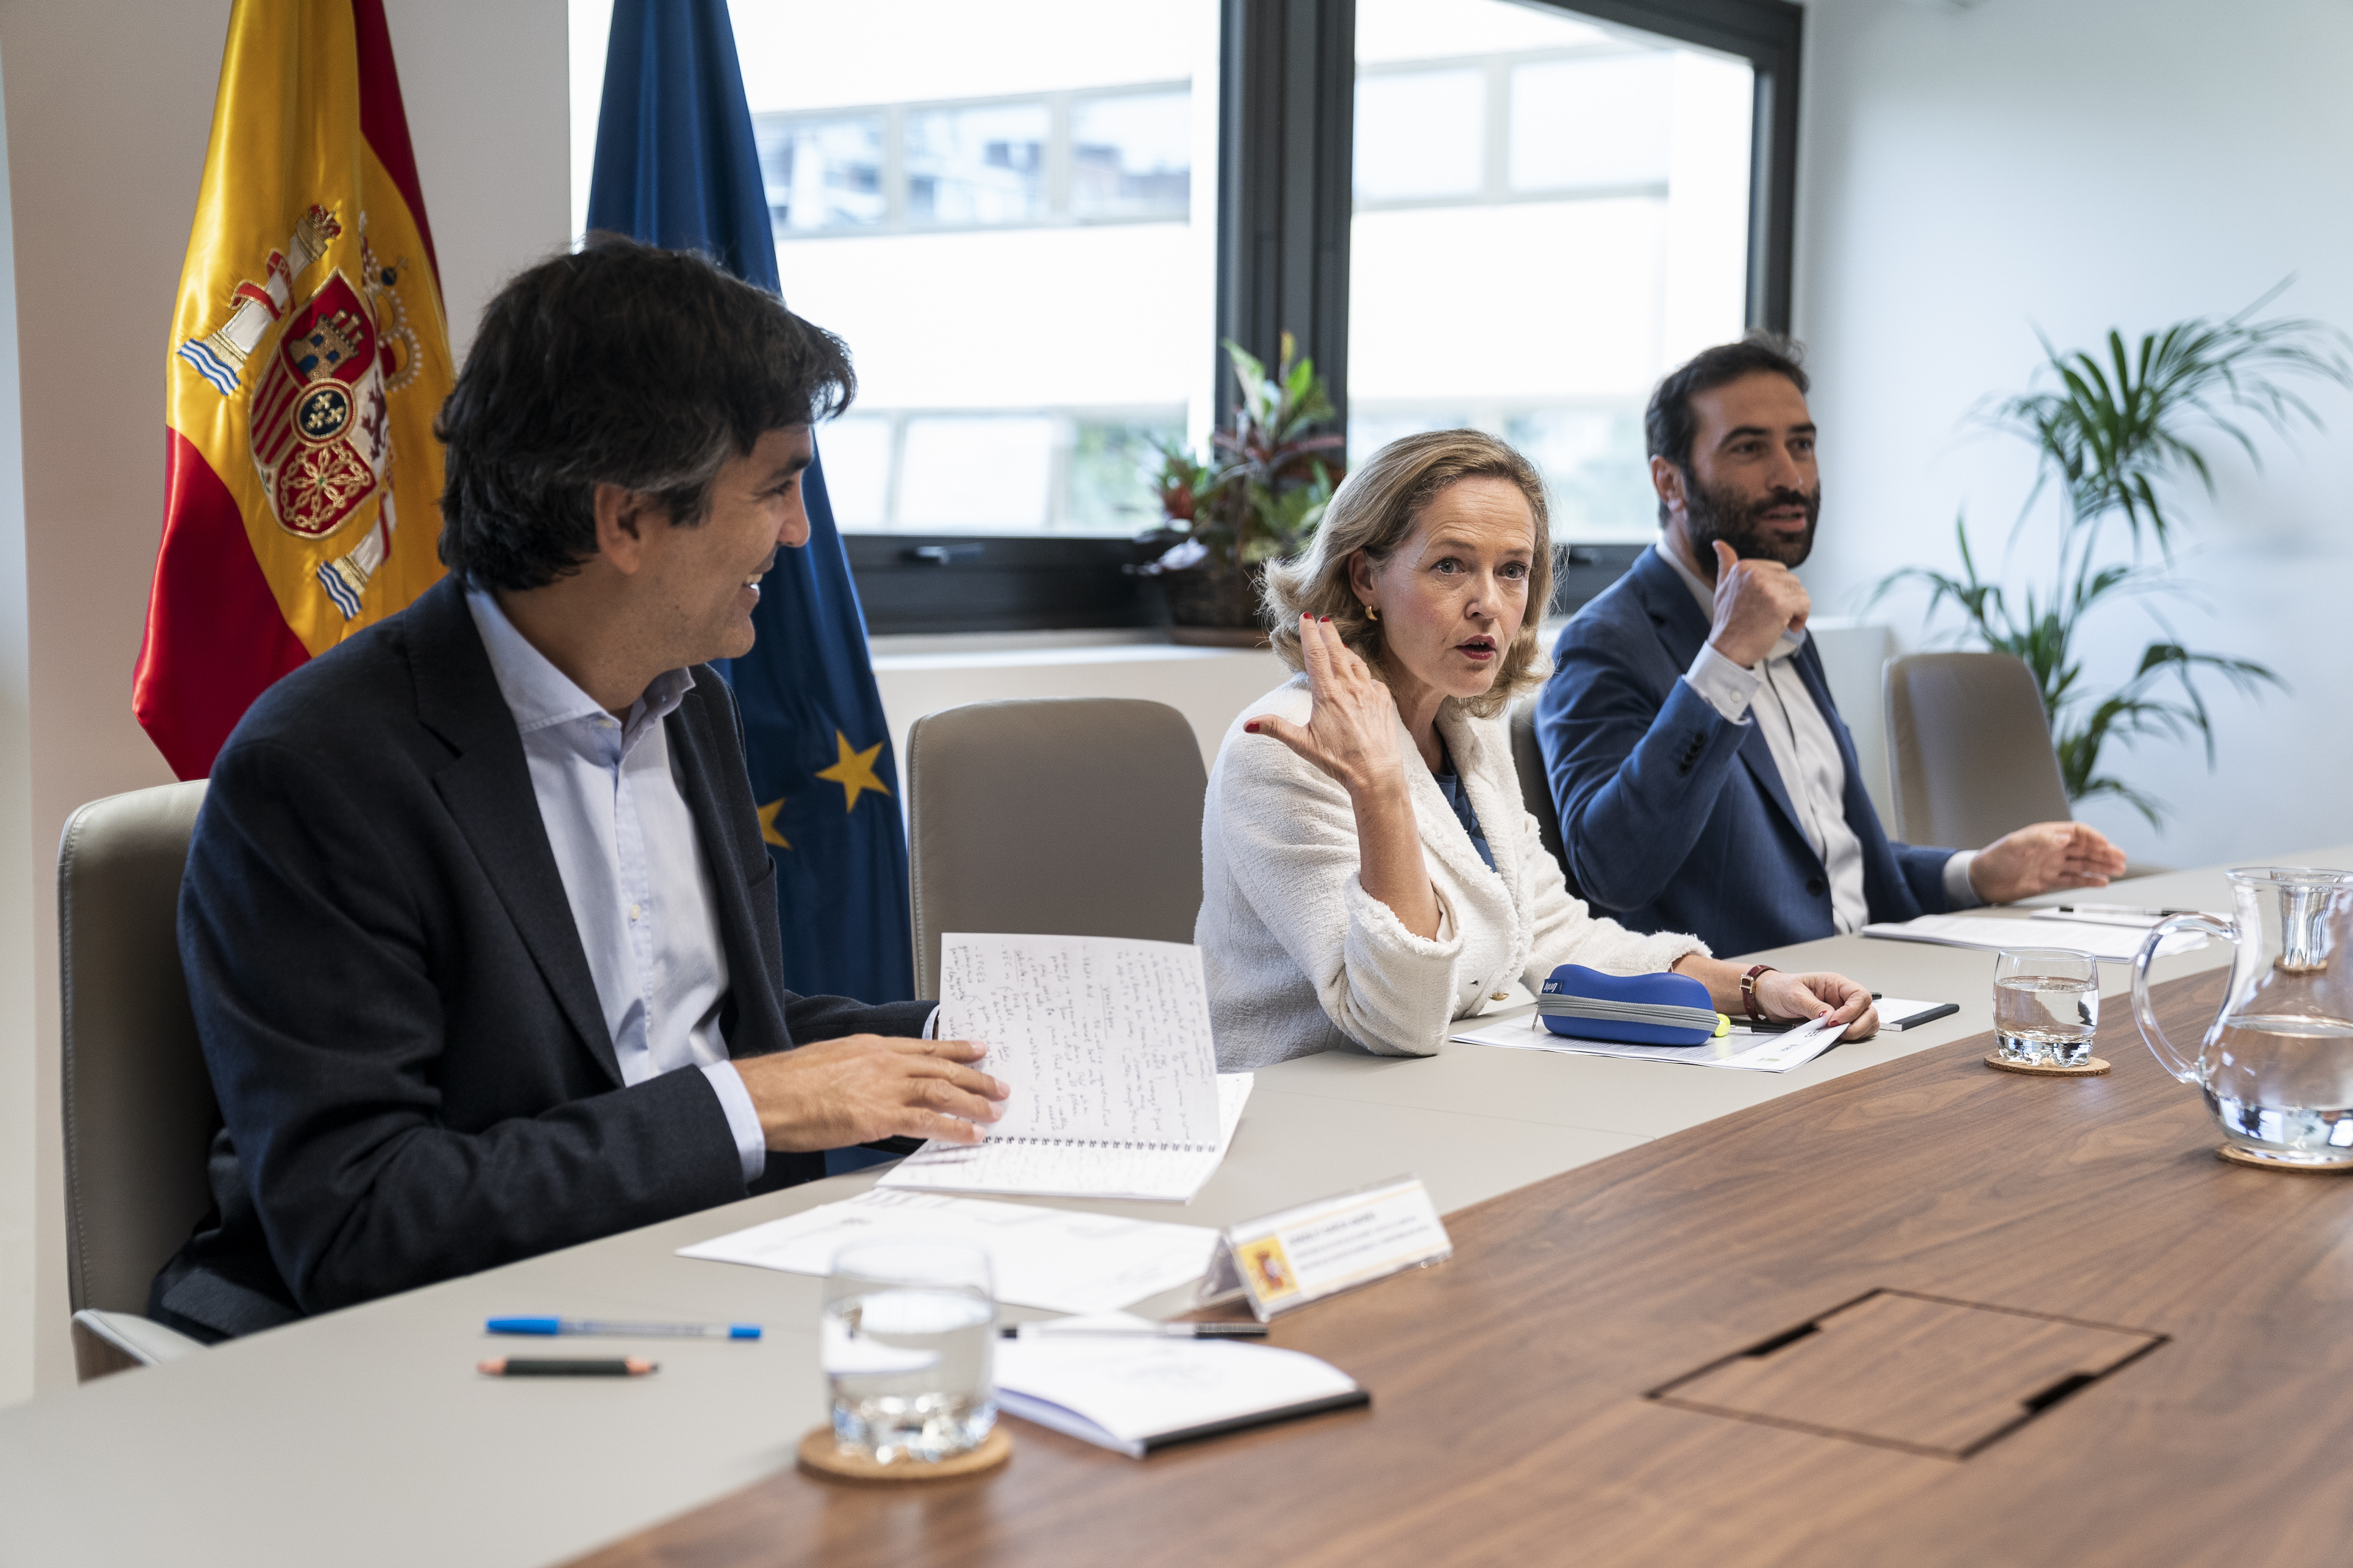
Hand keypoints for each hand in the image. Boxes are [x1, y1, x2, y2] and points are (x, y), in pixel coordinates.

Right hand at [732, 1034, 1008, 1149]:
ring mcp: (884, 1088)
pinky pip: (928, 1122)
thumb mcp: (827, 1062)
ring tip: (994, 1112)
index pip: (924, 1047)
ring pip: (942, 1091)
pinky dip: (954, 1129)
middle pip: (942, 1068)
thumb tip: (866, 1085)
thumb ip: (856, 1071)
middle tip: (999, 1086)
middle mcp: (883, 1063)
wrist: (765, 1096)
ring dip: (974, 1102)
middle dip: (975, 1077)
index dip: (955, 1049)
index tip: (977, 1049)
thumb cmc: (785, 1084)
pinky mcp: (879, 1116)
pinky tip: (971, 1135)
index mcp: (870, 1048)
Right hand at [1245, 614, 1407, 801]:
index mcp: (1327, 694)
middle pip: (1337, 650)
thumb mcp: (1302, 744)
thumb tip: (1247, 724)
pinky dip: (1363, 674)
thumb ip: (1275, 728)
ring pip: (1356, 662)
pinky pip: (1372, 680)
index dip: (1310, 633)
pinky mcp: (1384, 701)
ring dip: (1346, 650)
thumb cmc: (1338, 760)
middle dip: (1329, 632)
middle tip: (1323, 618)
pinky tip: (1360, 676)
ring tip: (1340, 643)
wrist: (1376, 773)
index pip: (1316, 654)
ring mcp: (1369, 692)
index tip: (1306, 617)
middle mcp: (1349, 687)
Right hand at [1706, 540, 1809, 667]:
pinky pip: (1805, 603)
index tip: (1767, 606)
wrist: (1728, 649)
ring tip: (1780, 623)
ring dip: (1795, 609)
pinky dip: (1802, 617)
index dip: (1778, 590)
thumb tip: (1719, 543)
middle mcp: (1755, 573)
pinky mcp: (1780, 604)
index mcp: (1744, 567)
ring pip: (1799, 591)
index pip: (1778, 570)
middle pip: (1790, 580)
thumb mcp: (1722, 588)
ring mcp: (1768, 588)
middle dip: (1788, 598)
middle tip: (1775, 617)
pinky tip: (1789, 627)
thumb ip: (1726, 564)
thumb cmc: (1728, 623)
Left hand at [1753, 969, 1878, 1040]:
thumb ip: (1812, 1006)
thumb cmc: (1781, 989)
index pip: (1859, 995)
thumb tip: (1830, 1017)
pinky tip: (1835, 1038)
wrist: (1768, 997)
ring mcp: (1841, 1012)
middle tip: (1841, 1033)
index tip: (1835, 1021)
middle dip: (1859, 1025)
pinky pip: (1853, 1032)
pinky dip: (1851, 1038)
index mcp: (1835, 984)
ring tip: (1838, 1036)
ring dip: (1858, 1033)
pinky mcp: (1835, 1025)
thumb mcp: (1794, 995)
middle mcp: (1842, 998)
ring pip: (1866, 1023)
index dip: (1852, 1011)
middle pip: (1869, 1011)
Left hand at [1968, 821, 2127, 903]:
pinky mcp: (2049, 880)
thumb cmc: (1993, 859)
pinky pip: (2074, 879)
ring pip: (2083, 864)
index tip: (2105, 843)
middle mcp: (2051, 849)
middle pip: (2084, 848)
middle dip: (2104, 852)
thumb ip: (2039, 840)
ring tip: (2119, 869)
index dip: (2092, 837)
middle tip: (2121, 858)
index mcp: (2045, 835)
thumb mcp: (2014, 845)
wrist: (1980, 881)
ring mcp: (2051, 865)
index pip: (2076, 832)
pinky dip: (2089, 880)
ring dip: (2101, 866)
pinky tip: (2102, 882)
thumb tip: (2062, 838)